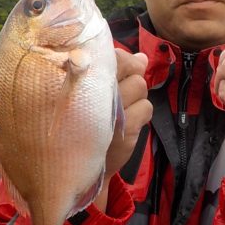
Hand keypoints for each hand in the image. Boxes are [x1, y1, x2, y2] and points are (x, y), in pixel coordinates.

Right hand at [94, 49, 151, 210]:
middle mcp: (92, 94)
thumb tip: (143, 57)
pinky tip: (127, 122)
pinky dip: (141, 114)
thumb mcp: (94, 95)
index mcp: (79, 80)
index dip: (123, 61)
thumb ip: (118, 73)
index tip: (119, 72)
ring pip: (140, 86)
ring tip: (121, 108)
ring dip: (136, 96)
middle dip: (132, 76)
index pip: (112, 56)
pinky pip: (146, 107)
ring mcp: (109, 113)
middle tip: (122, 91)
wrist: (77, 168)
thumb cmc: (82, 124)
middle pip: (130, 69)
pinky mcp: (125, 131)